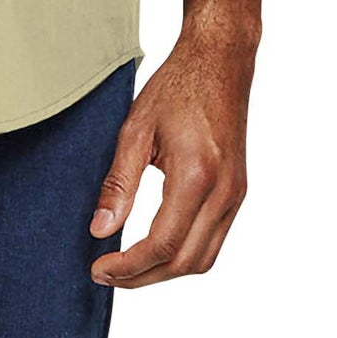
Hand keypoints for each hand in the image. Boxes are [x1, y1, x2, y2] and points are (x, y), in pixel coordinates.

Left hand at [88, 26, 253, 286]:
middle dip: (143, 277)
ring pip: (203, 259)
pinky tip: (156, 246)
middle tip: (106, 274)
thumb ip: (119, 183)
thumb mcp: (135, 129)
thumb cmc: (177, 86)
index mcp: (197, 176)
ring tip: (127, 267)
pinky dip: (184, 254)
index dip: (128, 266)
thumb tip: (100, 230)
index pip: (162, 244)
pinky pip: (214, 240)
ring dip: (165, 271)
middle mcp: (224, 193)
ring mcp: (236, 195)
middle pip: (184, 262)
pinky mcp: (238, 192)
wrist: (220, 60)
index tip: (98, 267)